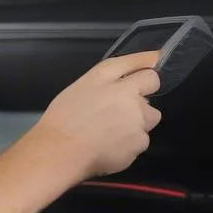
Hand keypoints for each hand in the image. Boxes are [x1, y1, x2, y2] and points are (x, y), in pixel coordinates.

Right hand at [36, 50, 162, 180]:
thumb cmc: (66, 116)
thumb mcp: (86, 81)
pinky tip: (108, 147)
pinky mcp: (136, 149)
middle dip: (138, 108)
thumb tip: (152, 59)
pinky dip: (127, 146)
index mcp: (121, 85)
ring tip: (109, 133)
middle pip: (149, 105)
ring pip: (145, 125)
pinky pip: (138, 144)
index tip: (136, 87)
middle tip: (112, 115)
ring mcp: (137, 128)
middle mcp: (134, 104)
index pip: (151, 77)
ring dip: (134, 127)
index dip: (144, 81)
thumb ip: (118, 70)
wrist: (60, 152)